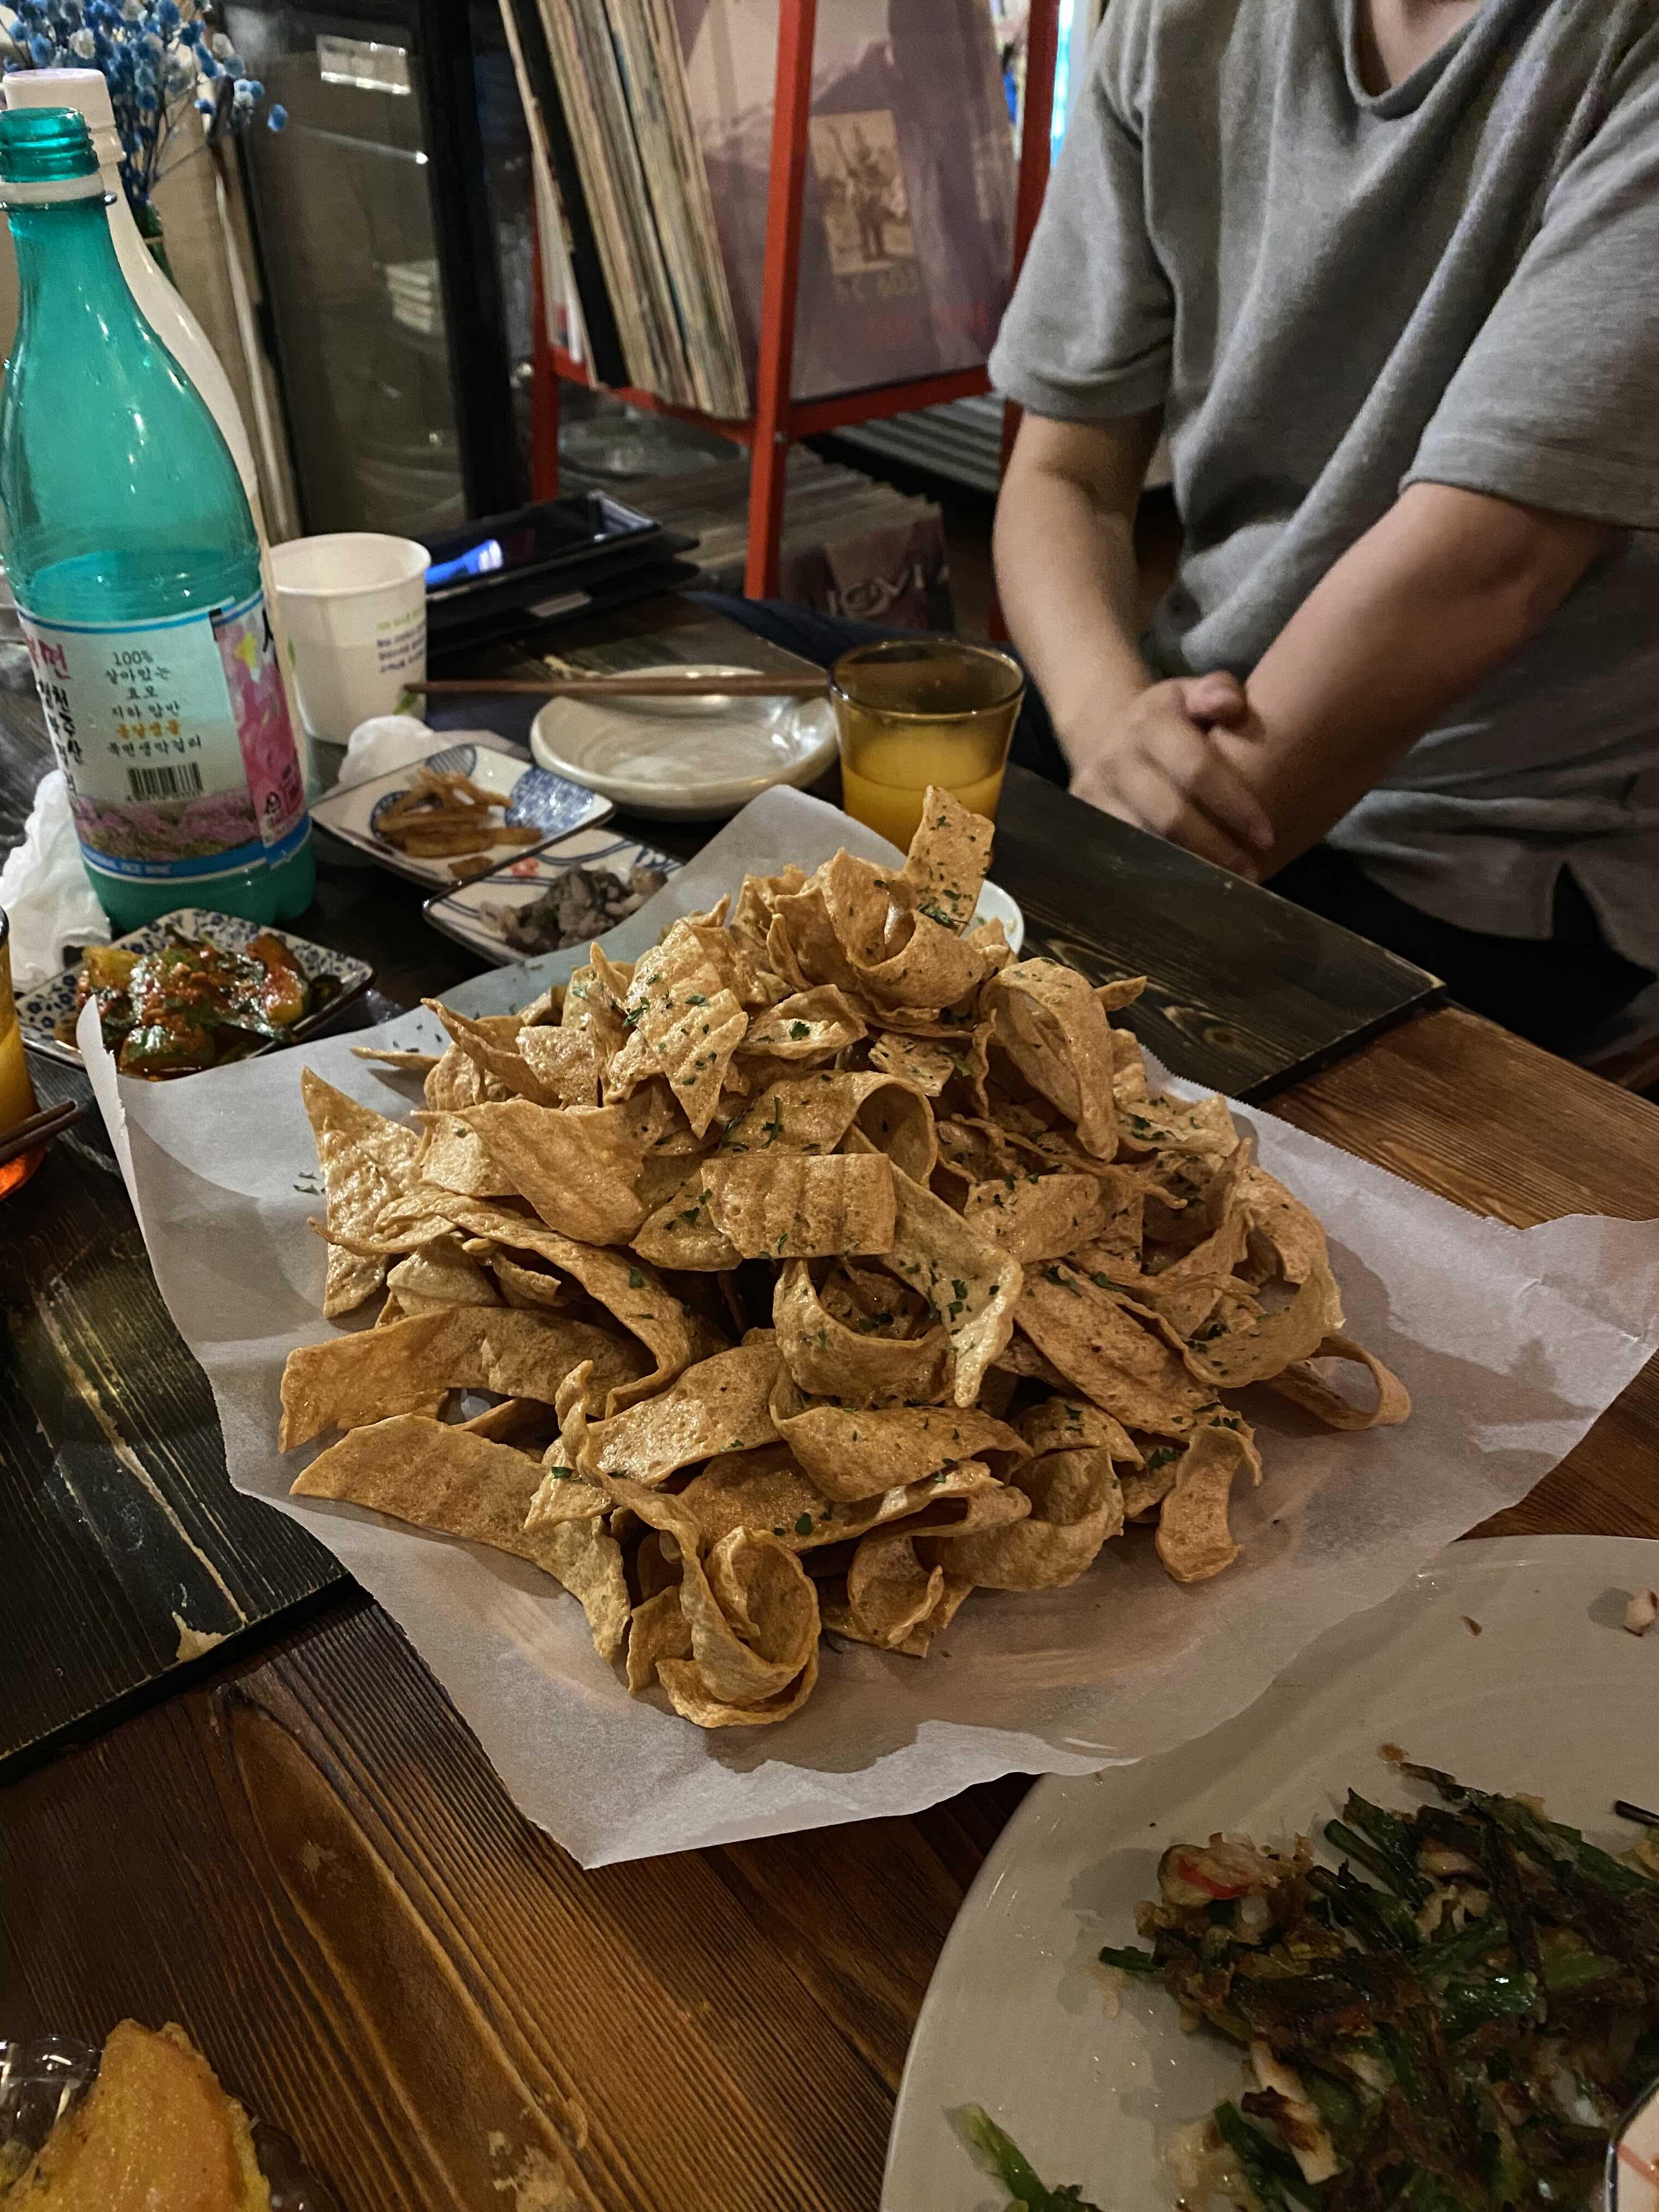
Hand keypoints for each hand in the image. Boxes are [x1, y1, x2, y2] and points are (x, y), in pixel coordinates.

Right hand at [1066, 672, 1275, 877]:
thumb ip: (1217, 692)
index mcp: (1149, 724)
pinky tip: (1186, 892)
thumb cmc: (1169, 722)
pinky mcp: (1083, 824)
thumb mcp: (1191, 696)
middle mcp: (1115, 760)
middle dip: (1214, 849)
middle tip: (1251, 873)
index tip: (1268, 836)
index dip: (1234, 806)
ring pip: (1143, 844)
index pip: (1196, 769)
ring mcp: (1093, 796)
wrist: (1104, 738)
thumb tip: (1229, 704)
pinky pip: (1122, 859)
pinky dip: (1156, 879)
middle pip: (1169, 816)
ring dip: (1186, 872)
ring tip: (1224, 889)